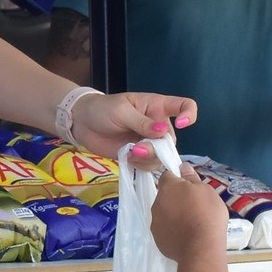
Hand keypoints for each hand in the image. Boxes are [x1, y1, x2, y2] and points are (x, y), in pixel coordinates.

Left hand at [68, 91, 197, 158]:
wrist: (82, 123)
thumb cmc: (102, 109)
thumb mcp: (121, 111)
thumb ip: (141, 122)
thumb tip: (163, 132)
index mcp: (157, 107)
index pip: (184, 105)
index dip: (189, 114)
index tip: (182, 124)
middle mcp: (157, 125)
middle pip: (171, 140)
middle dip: (158, 148)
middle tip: (138, 148)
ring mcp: (148, 141)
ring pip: (161, 156)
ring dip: (149, 158)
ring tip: (131, 153)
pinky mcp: (138, 155)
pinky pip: (149, 165)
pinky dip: (141, 165)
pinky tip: (129, 158)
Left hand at [149, 166, 229, 263]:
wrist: (201, 248)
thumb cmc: (207, 214)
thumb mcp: (206, 190)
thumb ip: (192, 178)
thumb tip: (182, 166)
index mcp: (168, 187)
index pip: (167, 176)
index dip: (178, 180)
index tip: (190, 188)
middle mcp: (157, 202)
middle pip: (165, 196)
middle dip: (176, 199)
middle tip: (194, 207)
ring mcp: (155, 222)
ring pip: (163, 213)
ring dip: (173, 214)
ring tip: (190, 223)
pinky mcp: (157, 238)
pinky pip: (165, 229)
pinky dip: (173, 230)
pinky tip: (185, 235)